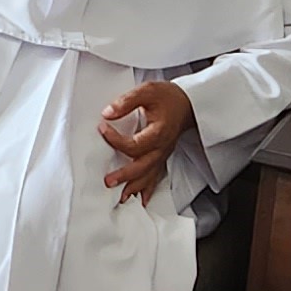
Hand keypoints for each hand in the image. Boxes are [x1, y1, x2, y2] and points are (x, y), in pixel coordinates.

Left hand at [98, 80, 196, 204]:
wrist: (188, 104)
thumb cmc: (169, 98)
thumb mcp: (147, 91)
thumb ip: (127, 101)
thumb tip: (108, 112)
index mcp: (158, 133)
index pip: (134, 144)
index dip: (116, 139)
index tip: (102, 128)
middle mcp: (161, 148)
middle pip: (142, 167)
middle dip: (125, 176)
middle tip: (108, 181)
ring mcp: (162, 155)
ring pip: (148, 176)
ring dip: (134, 187)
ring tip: (120, 198)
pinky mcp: (161, 157)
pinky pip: (155, 177)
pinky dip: (148, 190)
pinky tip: (141, 200)